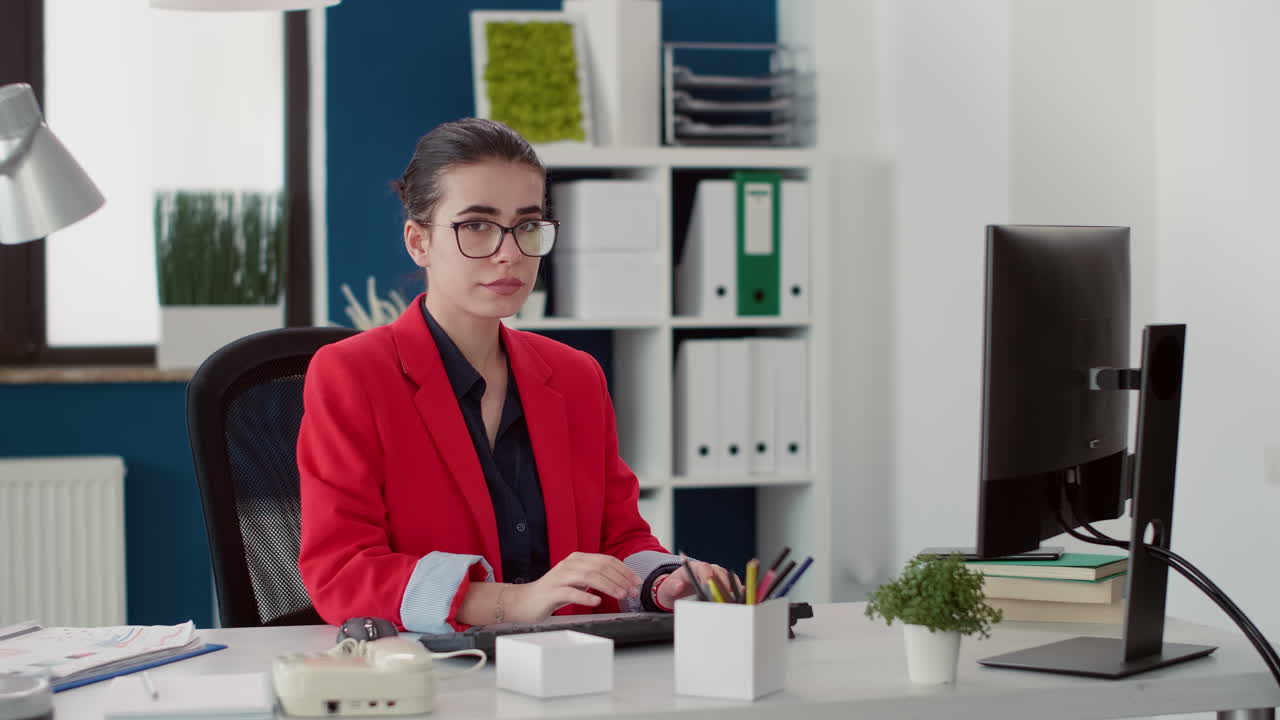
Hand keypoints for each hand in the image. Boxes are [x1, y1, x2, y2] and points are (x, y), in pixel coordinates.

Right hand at [505, 552, 641, 622]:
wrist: (523, 602)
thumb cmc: (551, 594)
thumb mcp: (576, 581)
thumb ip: (593, 577)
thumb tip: (620, 580)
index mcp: (577, 559)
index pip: (606, 560)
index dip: (624, 570)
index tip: (636, 581)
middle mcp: (569, 564)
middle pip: (600, 566)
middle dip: (620, 578)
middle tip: (632, 590)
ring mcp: (560, 577)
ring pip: (589, 576)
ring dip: (608, 585)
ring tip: (621, 595)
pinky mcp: (551, 592)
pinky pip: (571, 592)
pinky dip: (585, 596)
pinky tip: (597, 601)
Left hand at [656, 559, 734, 607]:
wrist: (676, 591)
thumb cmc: (673, 588)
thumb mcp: (667, 588)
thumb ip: (671, 586)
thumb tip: (678, 585)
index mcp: (696, 568)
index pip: (705, 569)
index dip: (709, 578)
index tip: (710, 589)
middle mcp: (710, 570)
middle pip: (722, 575)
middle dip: (724, 588)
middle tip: (724, 601)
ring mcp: (720, 578)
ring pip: (731, 582)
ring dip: (733, 593)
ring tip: (734, 606)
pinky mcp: (726, 587)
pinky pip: (735, 589)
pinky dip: (738, 597)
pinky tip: (740, 606)